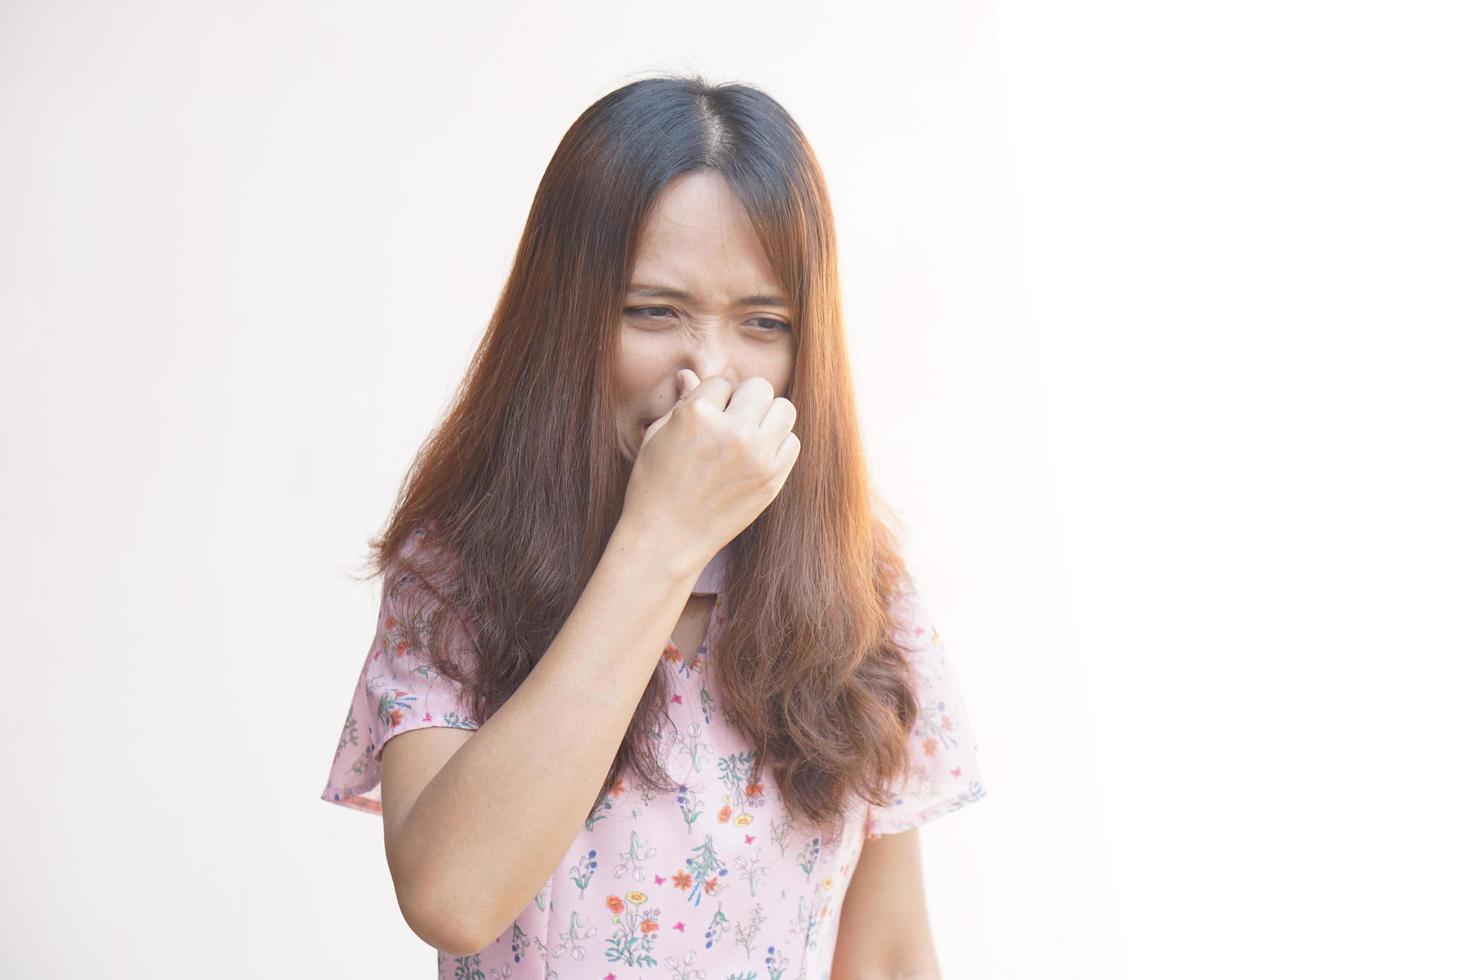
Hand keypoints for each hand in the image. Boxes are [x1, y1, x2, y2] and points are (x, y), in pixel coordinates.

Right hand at [620, 369, 799, 568]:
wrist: (666, 539)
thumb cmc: (653, 485)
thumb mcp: (657, 437)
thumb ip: (681, 403)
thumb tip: (690, 374)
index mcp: (698, 414)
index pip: (721, 382)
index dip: (711, 400)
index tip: (703, 421)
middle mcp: (732, 431)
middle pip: (759, 388)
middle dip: (744, 400)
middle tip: (729, 422)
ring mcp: (757, 456)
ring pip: (784, 409)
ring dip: (767, 417)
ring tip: (747, 435)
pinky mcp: (773, 480)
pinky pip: (792, 442)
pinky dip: (778, 444)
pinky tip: (756, 456)